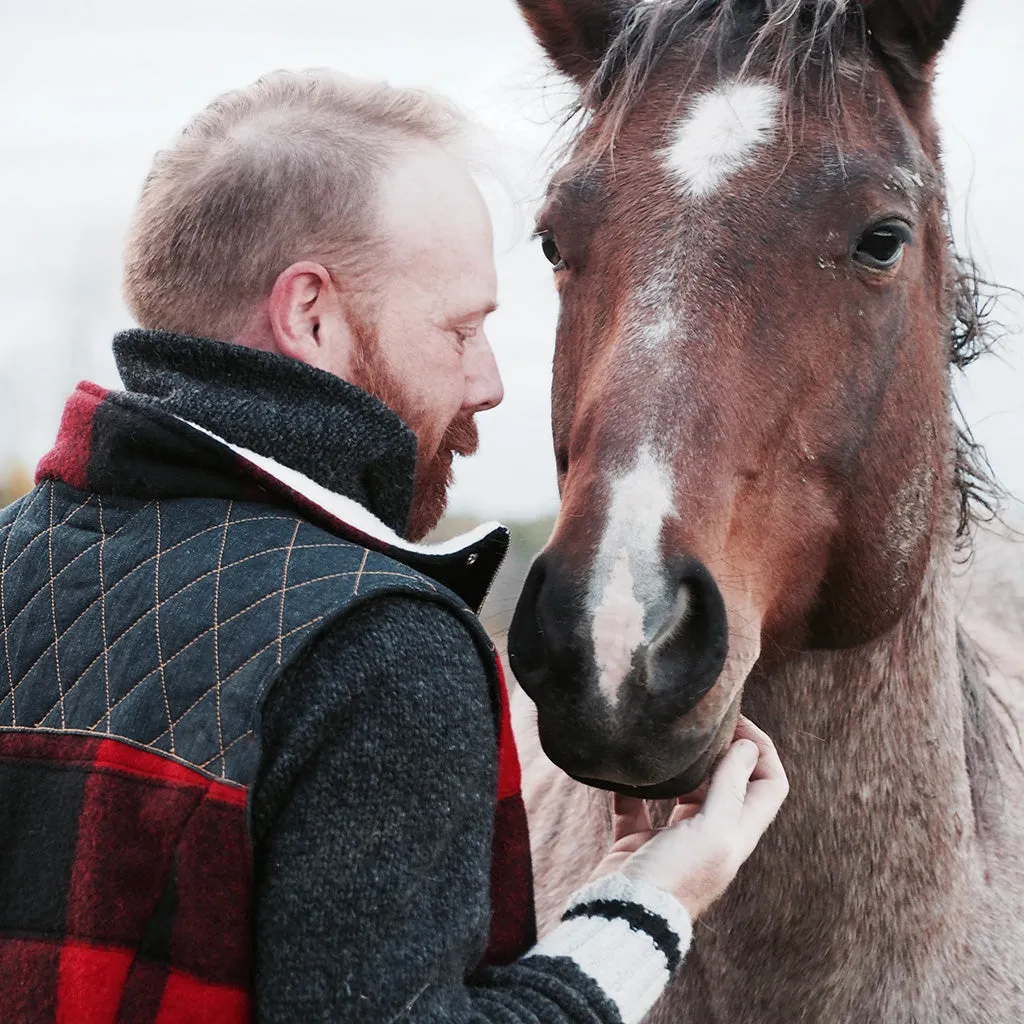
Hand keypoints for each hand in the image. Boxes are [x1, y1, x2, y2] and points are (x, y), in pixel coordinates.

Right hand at [589, 716, 788, 918]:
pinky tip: (622, 768)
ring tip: (667, 738)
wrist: (623, 919)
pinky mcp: (639, 844)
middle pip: (729, 783)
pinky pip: (636, 806)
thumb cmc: (674, 878)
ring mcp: (674, 841)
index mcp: (737, 833)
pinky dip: (631, 787)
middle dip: (721, 748)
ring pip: (685, 792)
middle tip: (700, 721)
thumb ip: (729, 789)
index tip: (735, 721)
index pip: (769, 783)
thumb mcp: (711, 831)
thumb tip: (746, 747)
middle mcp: (711, 835)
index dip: (761, 749)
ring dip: (680, 765)